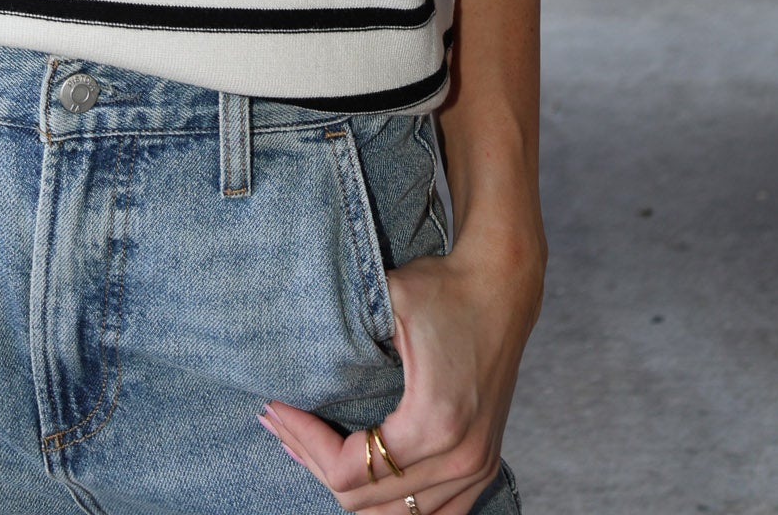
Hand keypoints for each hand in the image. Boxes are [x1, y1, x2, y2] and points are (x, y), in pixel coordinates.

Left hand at [257, 236, 542, 512]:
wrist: (501, 285)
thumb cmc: (444, 287)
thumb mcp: (388, 298)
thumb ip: (345, 335)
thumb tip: (292, 357)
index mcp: (433, 423)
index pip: (349, 469)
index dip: (304, 442)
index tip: (276, 407)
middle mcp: (459, 458)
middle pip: (364, 499)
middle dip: (313, 461)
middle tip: (280, 423)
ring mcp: (476, 468)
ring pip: (393, 514)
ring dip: (348, 485)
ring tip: (306, 445)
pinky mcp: (483, 464)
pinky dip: (391, 503)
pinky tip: (362, 476)